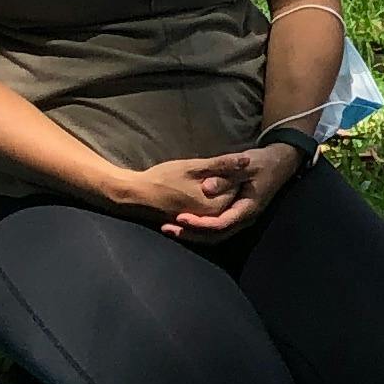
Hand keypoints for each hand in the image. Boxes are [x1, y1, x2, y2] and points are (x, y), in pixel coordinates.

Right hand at [115, 154, 246, 228]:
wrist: (135, 196)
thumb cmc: (162, 178)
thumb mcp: (193, 167)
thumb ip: (222, 165)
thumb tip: (248, 160)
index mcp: (217, 206)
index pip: (238, 186)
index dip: (233, 171)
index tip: (222, 162)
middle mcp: (214, 218)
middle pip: (231, 196)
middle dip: (228, 181)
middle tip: (211, 169)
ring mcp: (204, 223)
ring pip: (222, 204)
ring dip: (220, 190)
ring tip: (204, 176)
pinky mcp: (195, 223)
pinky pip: (210, 211)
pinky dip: (211, 200)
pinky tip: (202, 187)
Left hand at [159, 141, 303, 243]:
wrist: (279, 163)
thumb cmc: (262, 163)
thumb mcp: (246, 165)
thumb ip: (227, 176)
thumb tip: (206, 188)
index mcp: (248, 208)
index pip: (221, 224)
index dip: (200, 223)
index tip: (180, 217)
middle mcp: (244, 218)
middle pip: (215, 236)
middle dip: (191, 234)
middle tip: (167, 228)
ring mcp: (240, 218)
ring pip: (214, 235)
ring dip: (192, 234)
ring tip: (170, 228)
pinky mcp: (234, 214)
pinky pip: (215, 228)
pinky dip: (199, 228)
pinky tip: (183, 222)